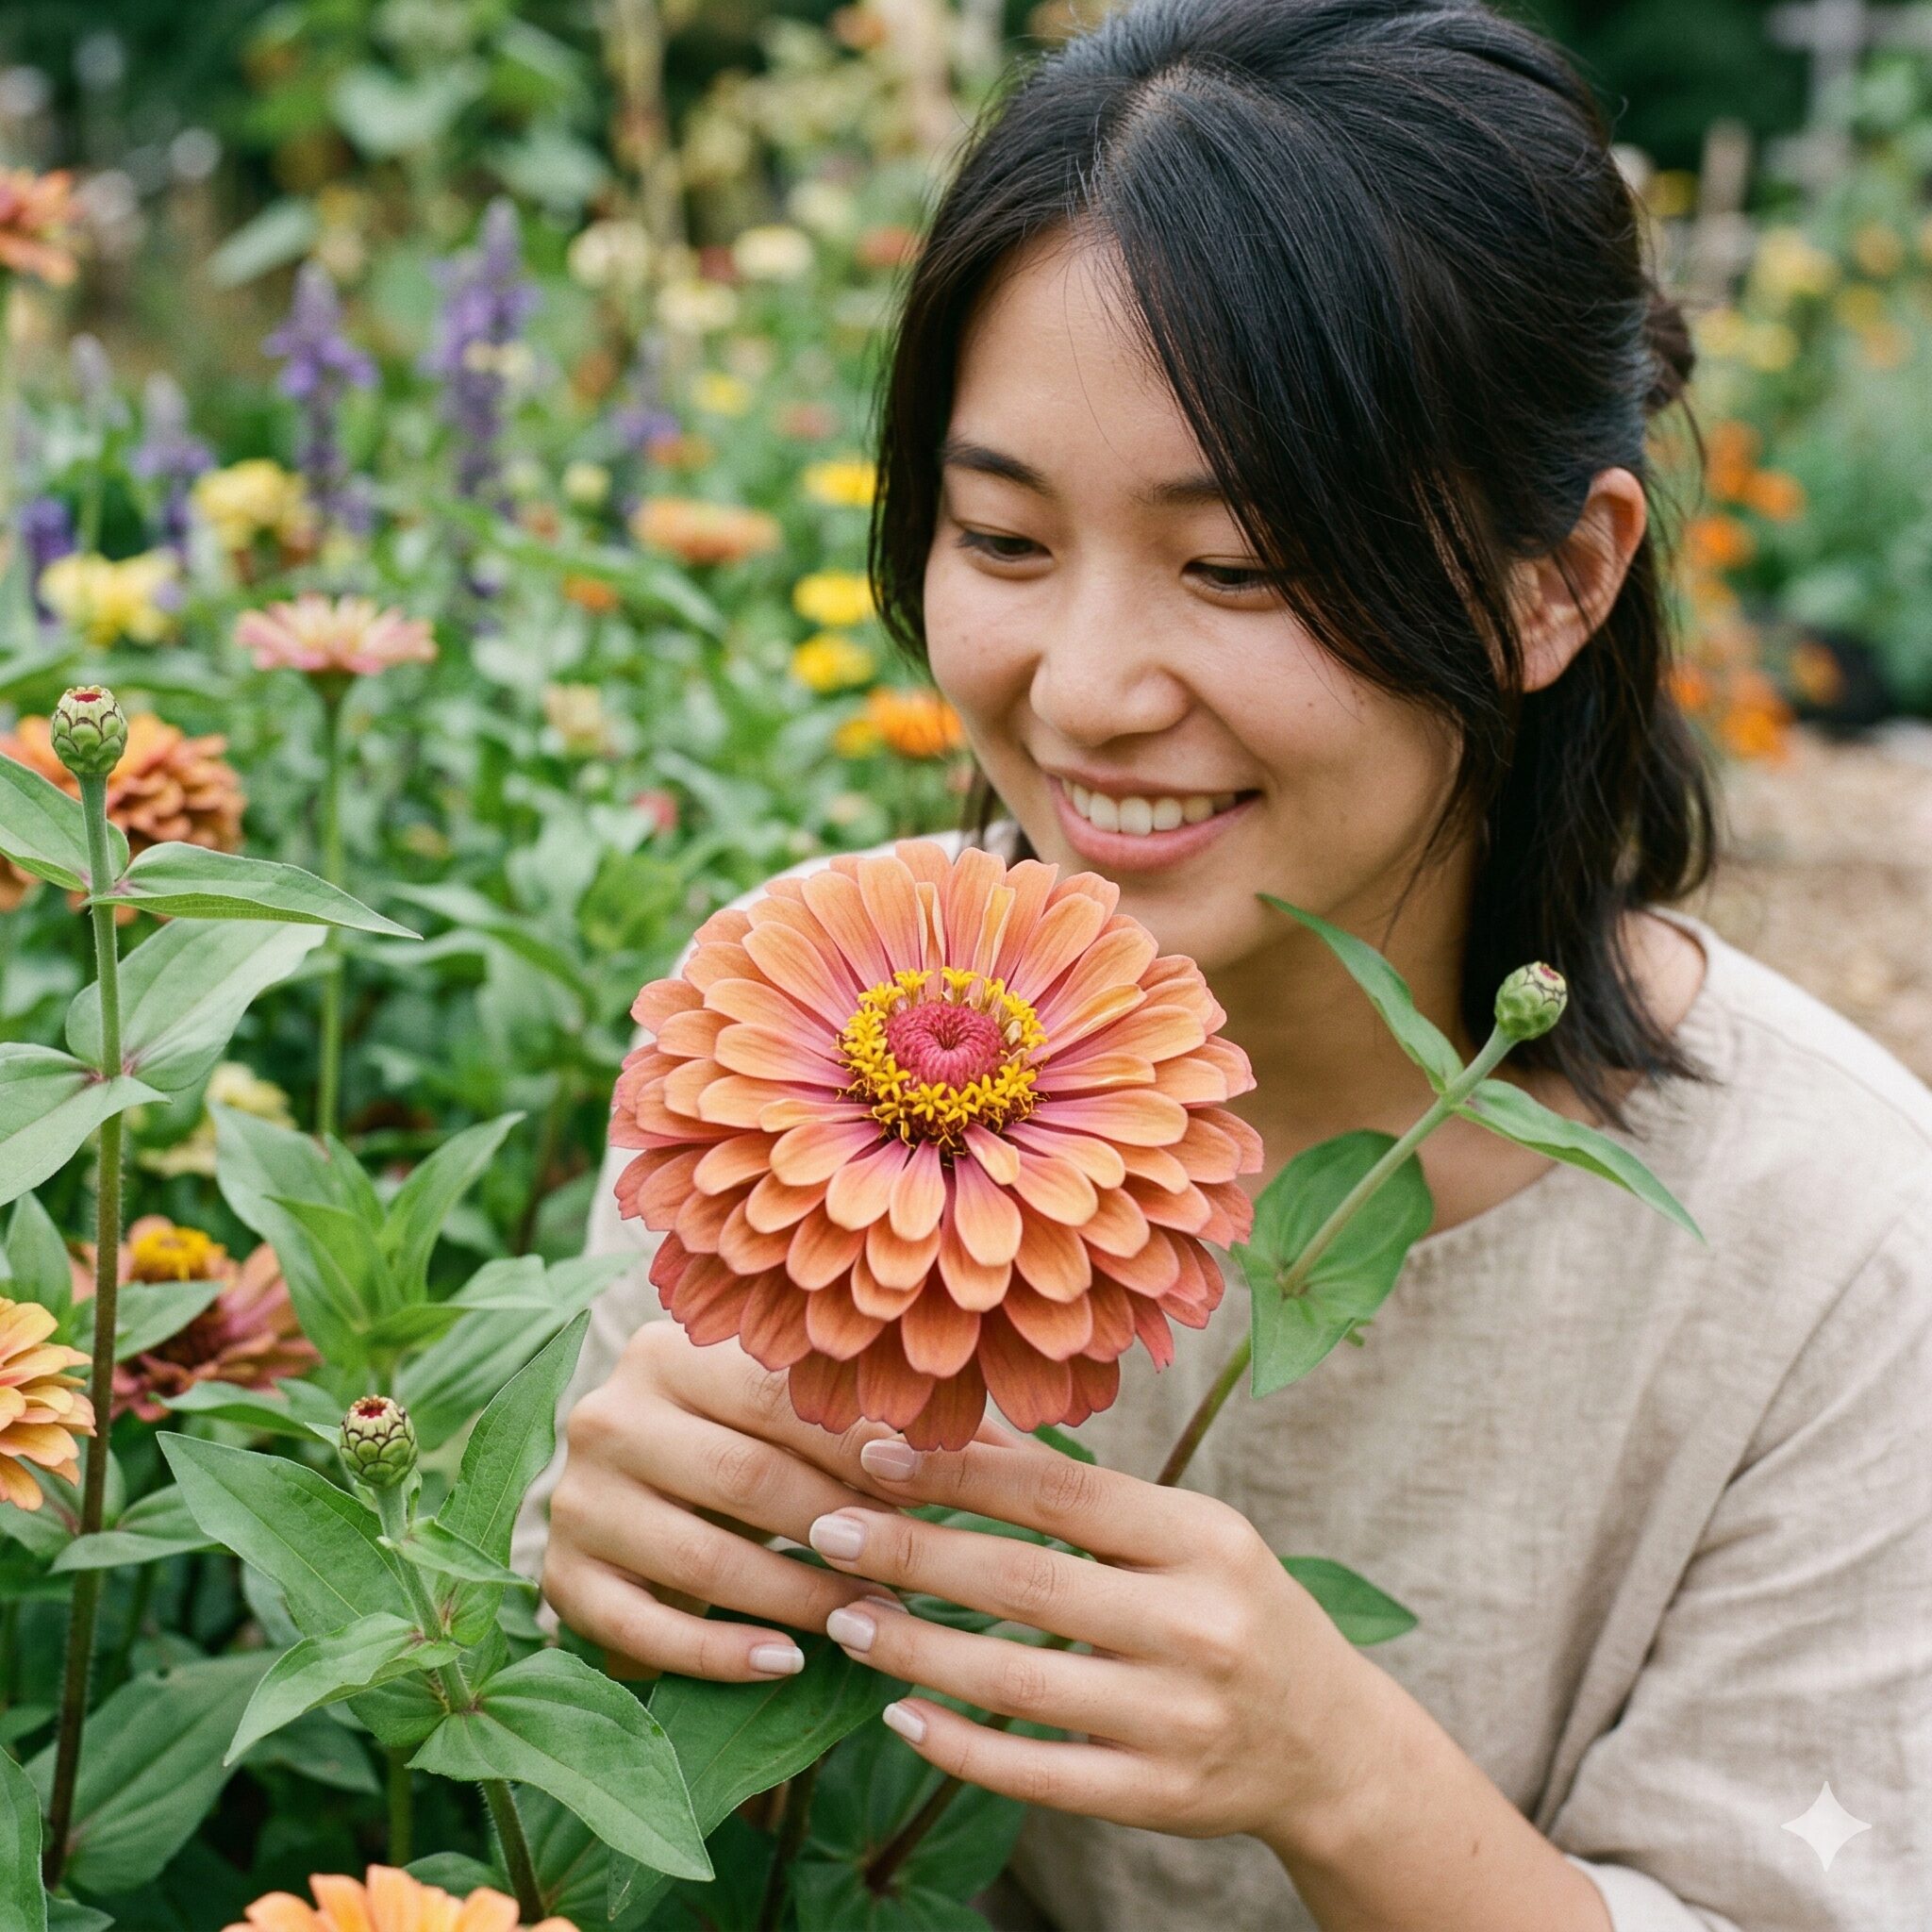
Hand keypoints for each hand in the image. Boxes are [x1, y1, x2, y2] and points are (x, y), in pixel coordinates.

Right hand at [541, 1320, 925, 1682]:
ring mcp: (576, 1501)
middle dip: (842, 1529)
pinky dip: (720, 1652)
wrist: (619, 1498)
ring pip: (703, 1558)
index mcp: (667, 1353)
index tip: (942, 1490)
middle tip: (920, 1570)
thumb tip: (1009, 1440)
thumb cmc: (734, 1443)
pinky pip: (645, 1628)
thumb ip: (871, 1416)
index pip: (780, 1399)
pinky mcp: (561, 1579)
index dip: (863, 1447)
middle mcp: (609, 1416)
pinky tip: (786, 1664)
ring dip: (799, 1598)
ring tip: (875, 1622)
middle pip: (746, 1478)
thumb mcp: (781, 1413)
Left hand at [803, 1432, 1382, 1858]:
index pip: (1060, 1493)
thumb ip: (1073, 1488)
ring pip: (1016, 1679)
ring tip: (846, 1616)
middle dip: (912, 1553)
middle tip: (827, 1528)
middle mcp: (1195, 1623)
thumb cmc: (1233, 1607)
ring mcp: (1178, 1718)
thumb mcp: (1180, 1532)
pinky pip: (1036, 1772)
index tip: (874, 1455)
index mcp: (1201, 1538)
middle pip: (1025, 1582)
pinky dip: (957, 1745)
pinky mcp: (1159, 1797)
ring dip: (915, 1648)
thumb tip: (963, 1428)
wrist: (1332, 1743)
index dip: (960, 1473)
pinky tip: (899, 1713)